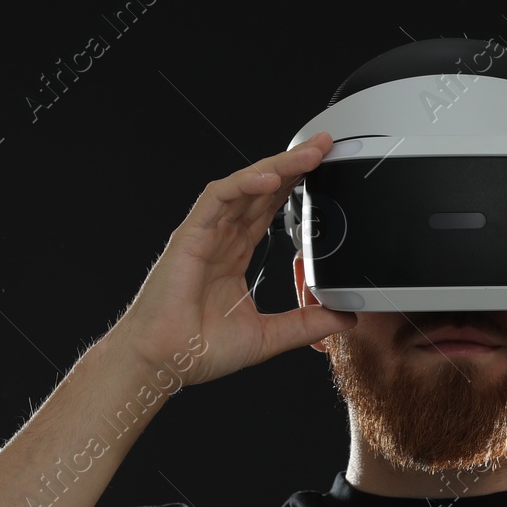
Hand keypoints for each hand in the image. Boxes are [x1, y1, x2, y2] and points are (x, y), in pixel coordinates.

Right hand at [105, 132, 356, 384]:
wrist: (163, 362)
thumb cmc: (199, 349)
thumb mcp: (269, 336)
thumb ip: (307, 324)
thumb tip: (343, 318)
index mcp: (235, 253)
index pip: (270, 208)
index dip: (296, 186)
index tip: (324, 170)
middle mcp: (221, 238)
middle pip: (262, 189)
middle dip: (293, 164)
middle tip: (325, 145)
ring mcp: (205, 233)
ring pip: (244, 186)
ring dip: (277, 167)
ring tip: (308, 154)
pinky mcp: (190, 236)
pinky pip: (218, 199)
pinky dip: (244, 185)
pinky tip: (270, 178)